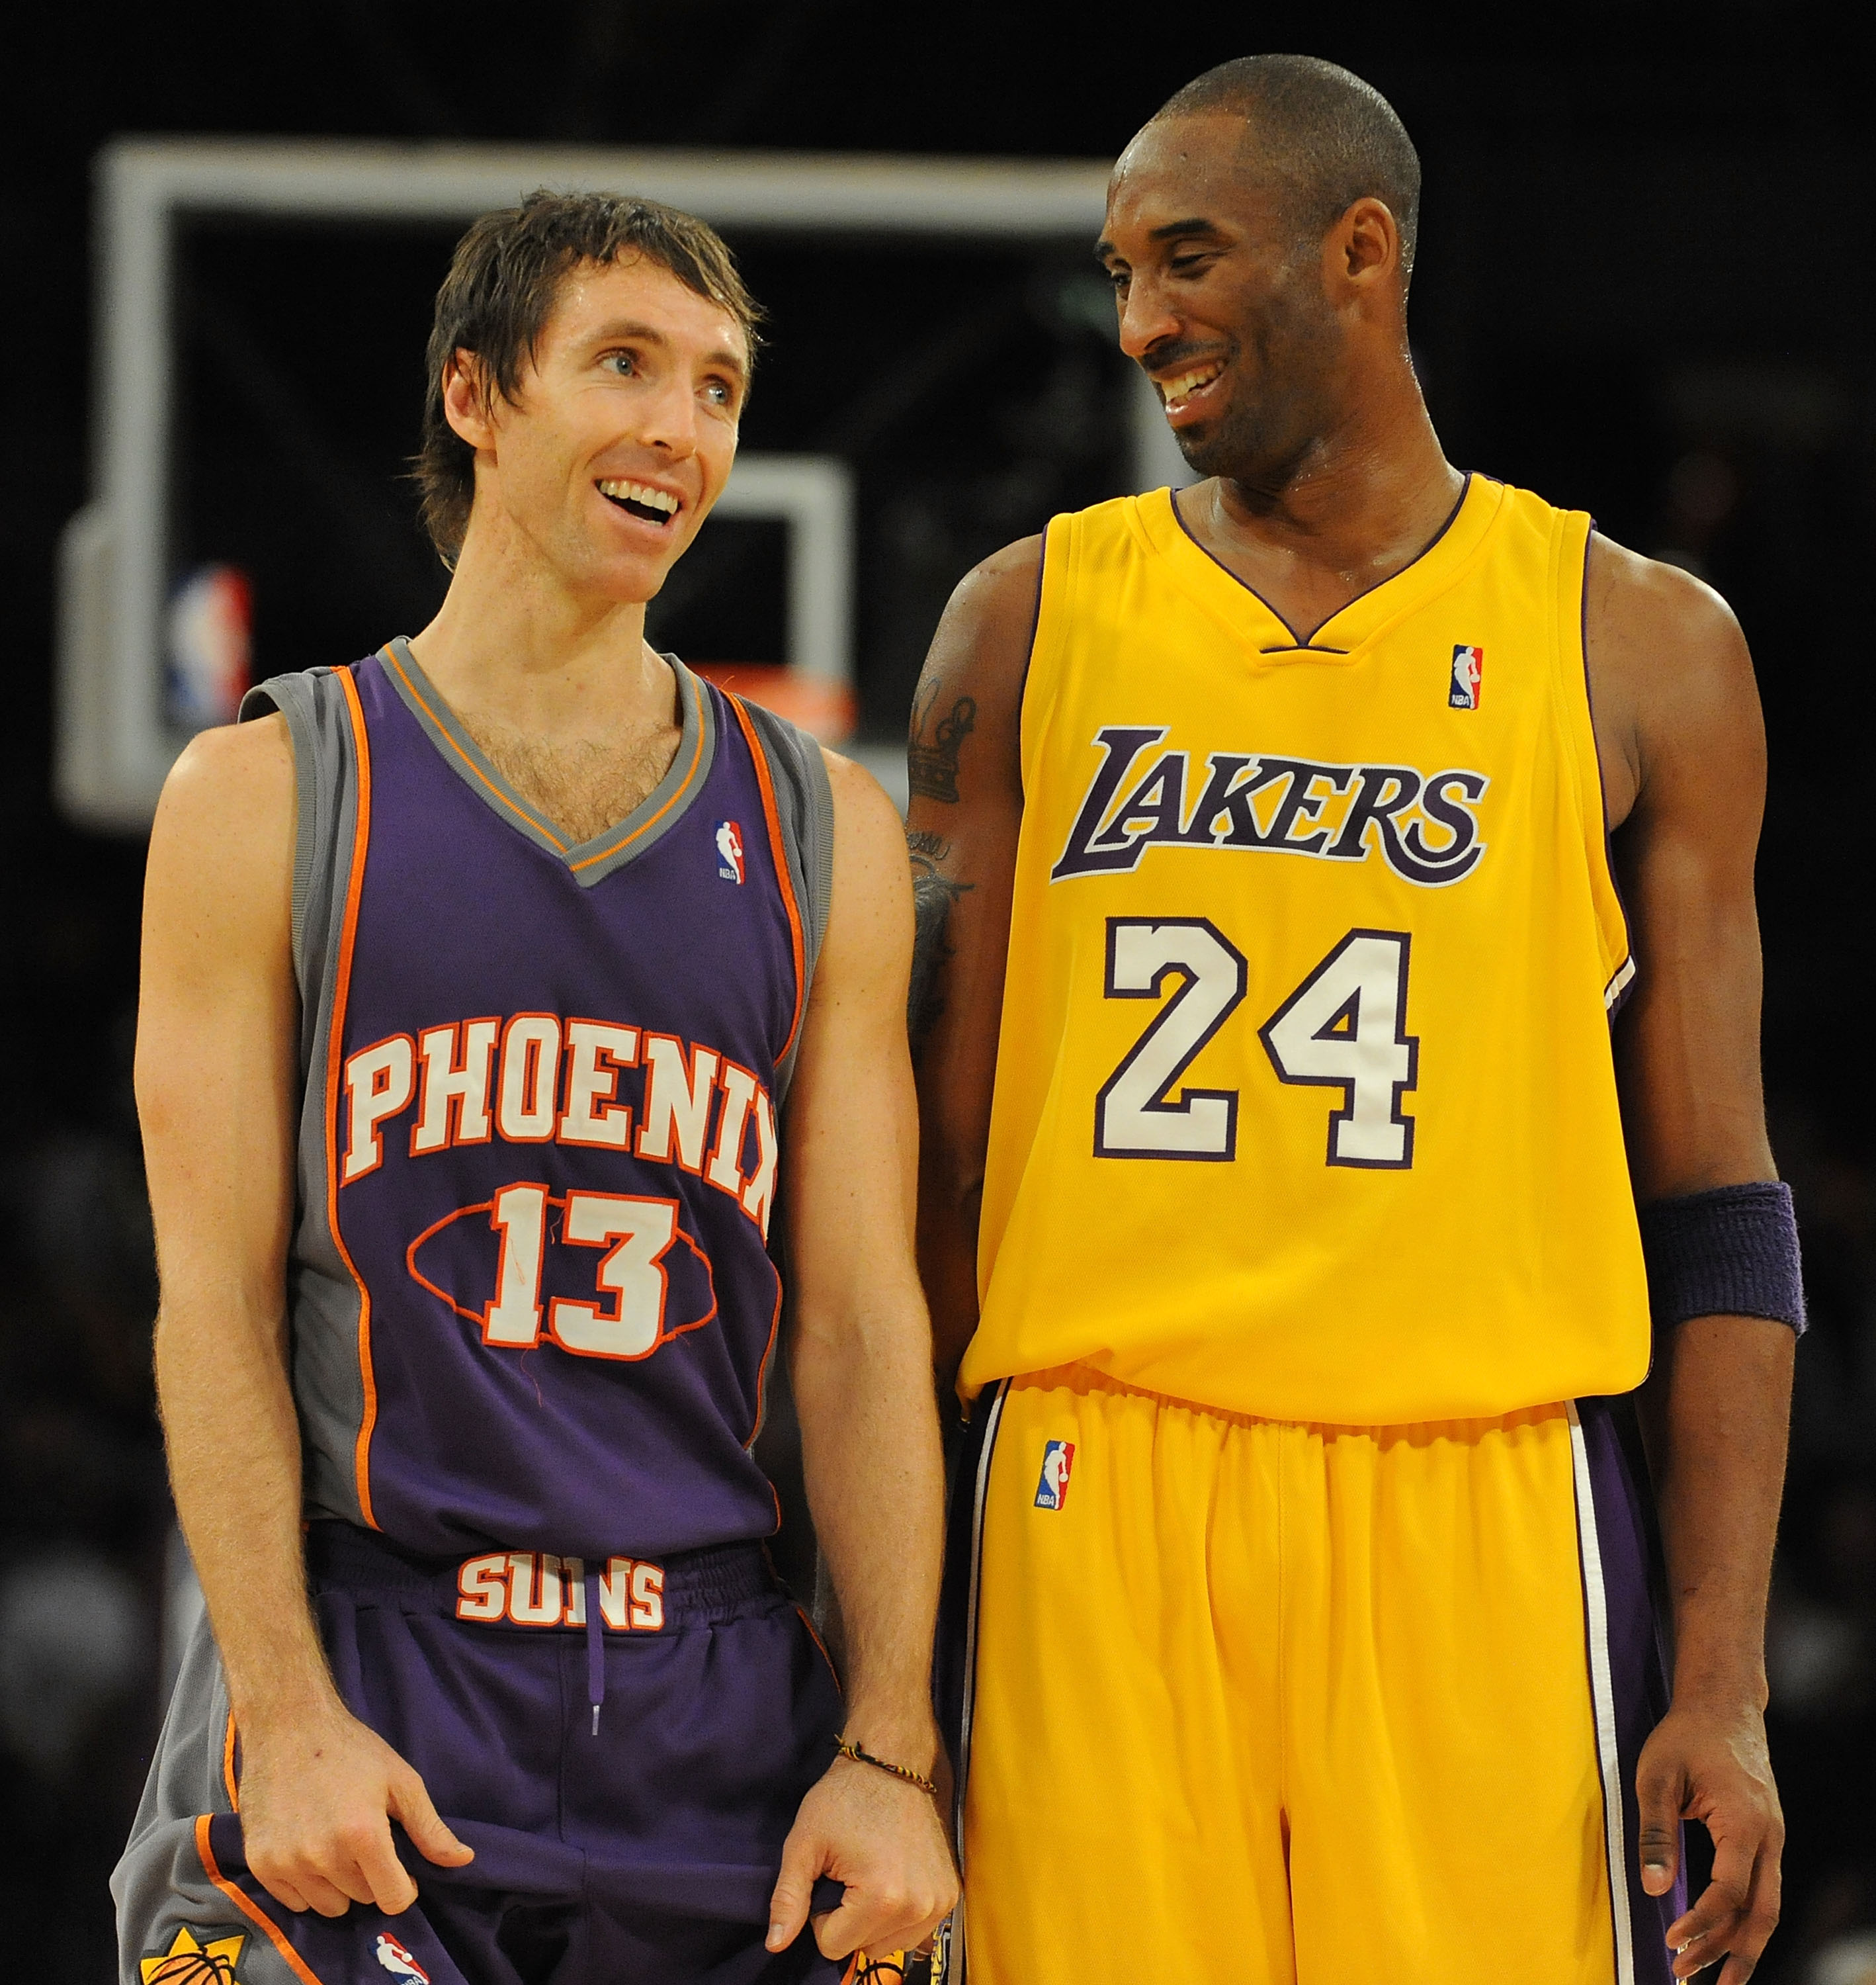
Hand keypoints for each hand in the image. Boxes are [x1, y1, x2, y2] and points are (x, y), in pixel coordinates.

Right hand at [236, 1694, 474, 1916]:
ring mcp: (287, 1863)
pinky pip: (295, 1903)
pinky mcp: (260, 1864)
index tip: (401, 1867)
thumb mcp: (401, 1780)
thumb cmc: (352, 1750)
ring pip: (329, 1907)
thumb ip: (430, 1828)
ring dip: (341, 1886)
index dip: (405, 1887)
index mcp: (362, 1834)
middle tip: (365, 1841)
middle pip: (363, 1899)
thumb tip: (465, 1860)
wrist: (289, 1727)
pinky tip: (311, 1850)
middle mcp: (322, 1855)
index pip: (393, 1899)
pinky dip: (309, 1887)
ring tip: (338, 1844)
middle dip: (372, 1877)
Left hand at [766, 1754, 957, 1960]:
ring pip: (890, 1944)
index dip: (821, 1915)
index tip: (831, 1877)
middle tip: (851, 1873)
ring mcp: (940, 1901)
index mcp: (882, 1898)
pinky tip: (894, 1878)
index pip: (834, 1946)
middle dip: (849, 1920)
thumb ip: (788, 1898)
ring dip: (875, 1922)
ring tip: (872, 1874)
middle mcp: (918, 1907)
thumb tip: (775, 1945)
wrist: (893, 1763)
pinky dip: (900, 1916)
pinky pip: (915, 1930)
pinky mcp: (951, 1893)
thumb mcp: (804, 1843)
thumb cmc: (845, 1798)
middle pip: (864, 1948)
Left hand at [1636, 1695, 1782, 1981]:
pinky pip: (1762, 1890)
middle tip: (1689, 1977)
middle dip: (1729, 1953)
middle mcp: (1769, 1838)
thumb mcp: (1657, 1775)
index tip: (1670, 1940)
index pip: (1729, 1892)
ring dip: (1740, 1945)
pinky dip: (1745, 1920)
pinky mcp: (1766, 1839)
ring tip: (1712, 1978)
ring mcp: (1773, 1839)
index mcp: (1745, 1824)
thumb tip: (1652, 1888)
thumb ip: (1655, 1832)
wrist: (1724, 1706)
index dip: (1700, 1922)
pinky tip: (1723, 1938)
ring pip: (1766, 1908)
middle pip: (1760, 1914)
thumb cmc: (1686, 1736)